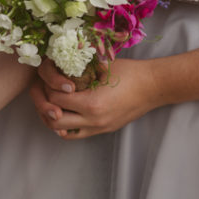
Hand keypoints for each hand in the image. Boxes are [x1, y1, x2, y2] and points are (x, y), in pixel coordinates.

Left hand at [31, 58, 161, 138]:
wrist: (154, 86)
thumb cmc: (129, 72)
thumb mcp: (101, 66)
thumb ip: (77, 68)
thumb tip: (55, 63)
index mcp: (92, 103)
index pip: (55, 99)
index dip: (48, 87)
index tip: (50, 79)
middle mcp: (93, 120)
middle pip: (53, 120)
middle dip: (44, 105)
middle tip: (44, 92)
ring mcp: (98, 128)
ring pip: (61, 131)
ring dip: (51, 118)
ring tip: (50, 103)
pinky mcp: (103, 130)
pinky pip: (75, 135)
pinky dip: (63, 127)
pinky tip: (63, 113)